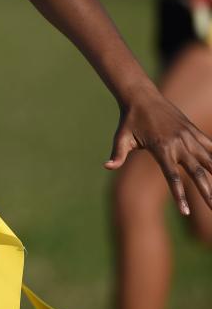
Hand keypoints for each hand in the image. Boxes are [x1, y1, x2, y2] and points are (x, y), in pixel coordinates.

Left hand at [106, 89, 211, 214]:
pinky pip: (211, 146)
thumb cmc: (129, 121)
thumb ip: (117, 154)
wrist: (142, 97)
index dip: (179, 196)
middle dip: (207, 192)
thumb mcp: (121, 138)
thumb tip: (107, 166)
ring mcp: (188, 136)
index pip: (173, 177)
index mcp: (161, 148)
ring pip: (209, 160)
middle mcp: (178, 143)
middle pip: (197, 172)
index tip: (185, 212)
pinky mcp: (194, 131)